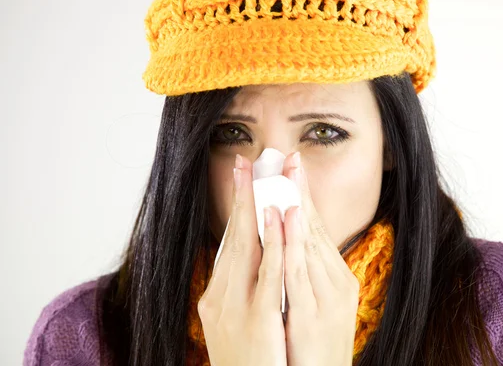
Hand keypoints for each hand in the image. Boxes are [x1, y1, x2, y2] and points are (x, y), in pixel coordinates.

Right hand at [198, 154, 286, 365]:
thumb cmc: (250, 361)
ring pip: (248, 249)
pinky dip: (274, 243)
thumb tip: (250, 257)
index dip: (238, 207)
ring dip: (258, 209)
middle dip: (243, 196)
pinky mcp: (256, 321)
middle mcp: (220, 298)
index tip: (243, 175)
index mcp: (218, 296)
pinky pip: (267, 276)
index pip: (230, 243)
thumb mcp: (241, 321)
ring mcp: (235, 309)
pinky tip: (280, 217)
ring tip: (268, 175)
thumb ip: (244, 288)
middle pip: (234, 237)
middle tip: (248, 160)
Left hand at [281, 151, 359, 365]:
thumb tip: (292, 250)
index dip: (303, 198)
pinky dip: (293, 242)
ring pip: (309, 244)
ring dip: (298, 206)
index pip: (315, 231)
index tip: (292, 169)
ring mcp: (327, 299)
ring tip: (288, 174)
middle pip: (314, 230)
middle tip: (289, 157)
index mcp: (335, 281)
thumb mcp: (313, 308)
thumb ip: (306, 279)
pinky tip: (289, 217)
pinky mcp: (313, 315)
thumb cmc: (314, 352)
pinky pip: (299, 272)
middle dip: (300, 191)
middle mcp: (336, 285)